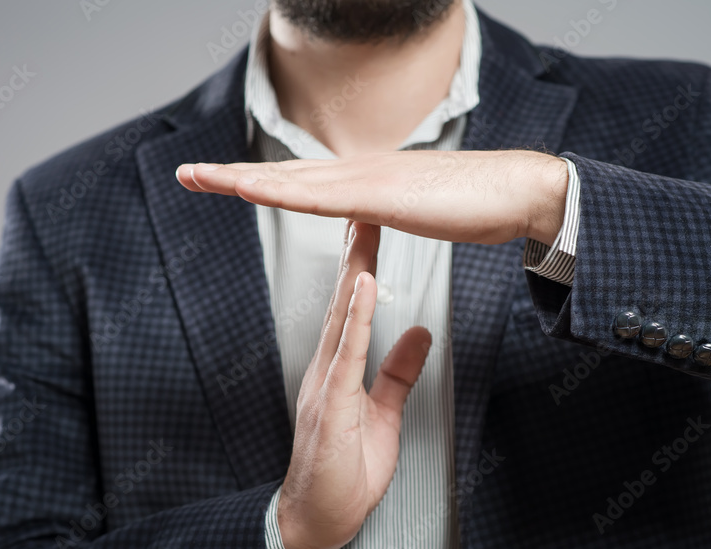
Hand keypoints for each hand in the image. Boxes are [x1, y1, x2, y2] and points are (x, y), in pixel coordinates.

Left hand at [175, 150, 568, 246]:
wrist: (522, 190)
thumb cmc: (480, 204)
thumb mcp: (421, 209)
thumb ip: (392, 210)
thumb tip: (374, 215)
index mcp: (369, 180)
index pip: (304, 182)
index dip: (261, 181)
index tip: (225, 183)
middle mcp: (361, 172)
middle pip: (285, 175)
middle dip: (233, 175)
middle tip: (188, 174)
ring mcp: (369, 180)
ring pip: (292, 181)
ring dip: (241, 179)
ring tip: (199, 177)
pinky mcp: (382, 195)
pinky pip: (320, 197)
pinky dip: (280, 193)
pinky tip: (249, 190)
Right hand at [277, 220, 430, 548]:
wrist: (316, 520)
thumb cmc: (344, 473)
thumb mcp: (382, 415)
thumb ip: (397, 373)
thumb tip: (419, 333)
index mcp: (338, 368)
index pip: (354, 307)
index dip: (365, 264)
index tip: (374, 225)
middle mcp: (326, 368)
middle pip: (345, 300)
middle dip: (357, 250)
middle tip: (366, 202)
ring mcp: (324, 384)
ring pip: (342, 317)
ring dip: (356, 270)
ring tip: (366, 229)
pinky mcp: (330, 405)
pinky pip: (345, 353)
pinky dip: (357, 317)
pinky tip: (365, 286)